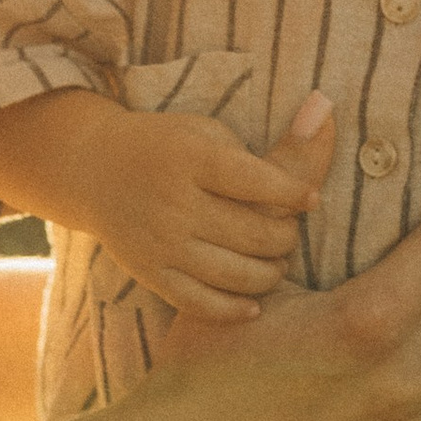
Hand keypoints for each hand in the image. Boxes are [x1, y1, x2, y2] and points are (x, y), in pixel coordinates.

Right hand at [0, 89, 334, 314]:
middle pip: (255, 234)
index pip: (257, 182)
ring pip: (237, 274)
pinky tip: (253, 300)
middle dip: (286, 236)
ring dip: (270, 271)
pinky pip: (202, 304)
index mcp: (191, 159)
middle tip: (288, 230)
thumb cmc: (167, 146)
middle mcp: (175, 203)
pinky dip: (236, 307)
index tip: (311, 200)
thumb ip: (270, 140)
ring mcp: (161, 243)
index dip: (293, 194)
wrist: (92, 170)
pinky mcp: (150, 274)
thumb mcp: (211, 132)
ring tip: (273, 260)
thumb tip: (328, 113)